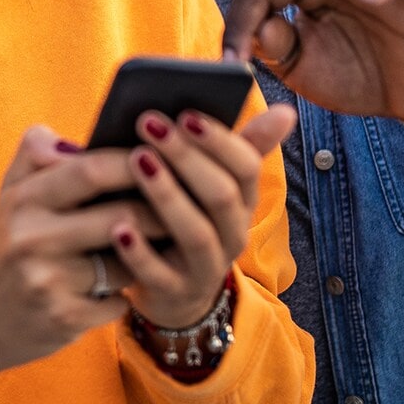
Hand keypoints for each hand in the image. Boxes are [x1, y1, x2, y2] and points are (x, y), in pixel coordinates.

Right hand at [0, 126, 159, 403]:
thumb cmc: (10, 243)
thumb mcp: (11, 192)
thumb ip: (39, 152)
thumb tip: (84, 138)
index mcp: (23, 199)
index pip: (91, 170)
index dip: (134, 162)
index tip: (165, 158)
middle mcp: (31, 238)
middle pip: (120, 217)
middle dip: (160, 211)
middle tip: (185, 206)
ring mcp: (47, 281)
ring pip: (126, 262)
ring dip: (146, 257)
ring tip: (155, 248)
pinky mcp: (63, 319)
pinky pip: (119, 300)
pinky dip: (124, 295)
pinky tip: (117, 292)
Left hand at [116, 103, 294, 327]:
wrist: (168, 285)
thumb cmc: (177, 213)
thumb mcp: (205, 180)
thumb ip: (231, 144)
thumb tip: (286, 111)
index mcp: (241, 198)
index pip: (247, 166)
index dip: (218, 139)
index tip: (184, 111)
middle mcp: (232, 233)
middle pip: (221, 194)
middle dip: (186, 157)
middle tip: (149, 124)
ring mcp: (206, 267)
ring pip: (194, 231)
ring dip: (165, 194)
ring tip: (135, 162)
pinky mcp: (175, 292)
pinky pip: (161, 275)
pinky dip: (140, 251)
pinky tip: (117, 226)